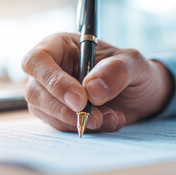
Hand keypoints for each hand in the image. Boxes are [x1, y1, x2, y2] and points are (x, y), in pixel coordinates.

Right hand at [21, 33, 172, 131]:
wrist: (140, 95)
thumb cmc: (132, 70)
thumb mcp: (134, 63)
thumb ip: (116, 70)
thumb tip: (91, 90)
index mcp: (60, 46)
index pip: (37, 60)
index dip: (53, 81)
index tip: (80, 99)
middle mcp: (49, 69)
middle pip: (35, 92)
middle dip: (64, 109)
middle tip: (95, 118)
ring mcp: (50, 94)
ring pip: (45, 113)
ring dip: (77, 121)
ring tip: (110, 117)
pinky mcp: (57, 114)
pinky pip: (60, 126)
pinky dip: (84, 129)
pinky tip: (108, 121)